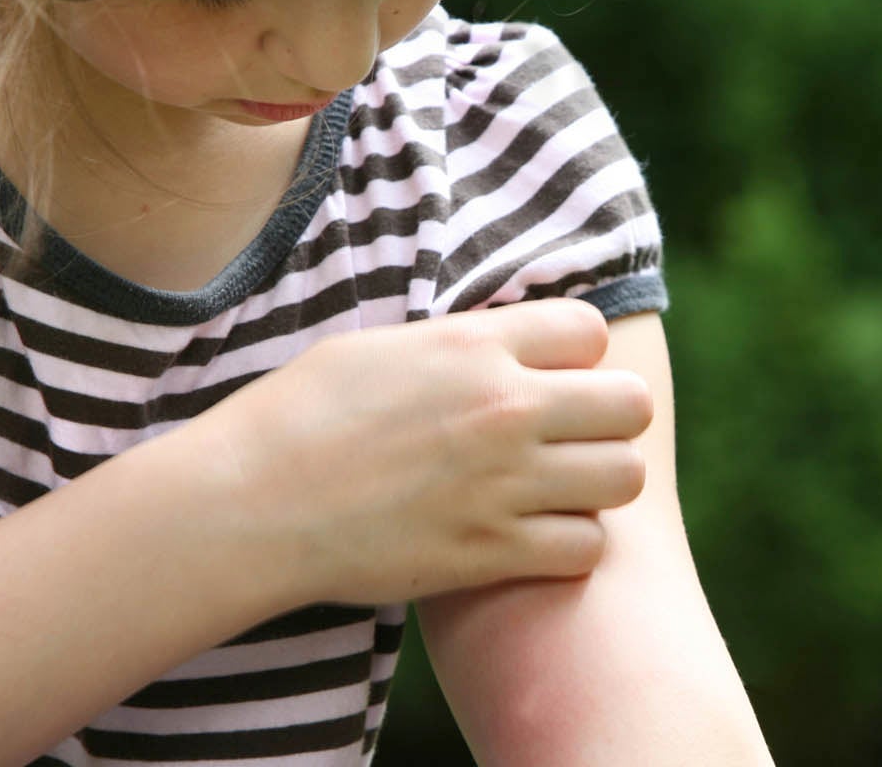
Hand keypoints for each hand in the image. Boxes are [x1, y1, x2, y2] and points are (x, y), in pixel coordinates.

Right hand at [191, 298, 652, 605]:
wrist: (250, 504)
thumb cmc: (297, 418)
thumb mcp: (380, 350)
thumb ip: (458, 346)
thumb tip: (501, 346)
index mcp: (475, 346)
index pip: (590, 329)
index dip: (577, 354)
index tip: (550, 377)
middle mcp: (505, 408)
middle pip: (631, 404)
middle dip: (610, 419)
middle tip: (571, 439)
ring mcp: (504, 483)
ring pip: (624, 477)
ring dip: (599, 484)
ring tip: (558, 490)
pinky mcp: (491, 552)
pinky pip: (587, 547)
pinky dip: (570, 546)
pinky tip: (531, 538)